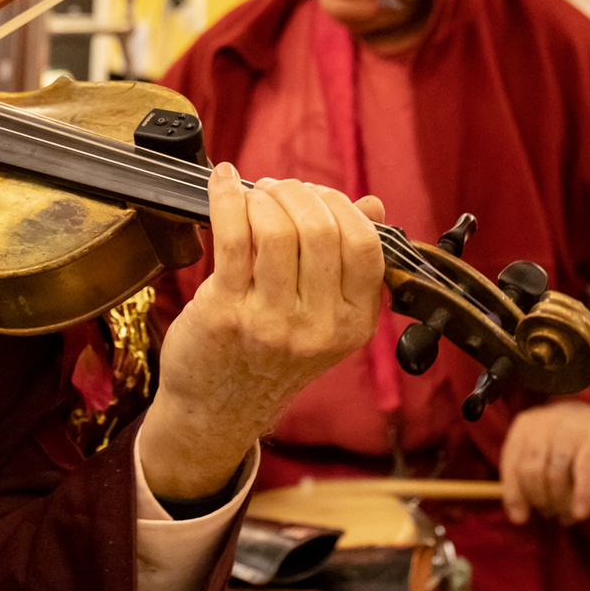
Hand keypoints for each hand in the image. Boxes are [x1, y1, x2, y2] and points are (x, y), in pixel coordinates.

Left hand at [138, 165, 384, 499]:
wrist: (217, 408)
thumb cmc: (267, 354)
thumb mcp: (323, 319)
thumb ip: (348, 262)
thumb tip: (372, 203)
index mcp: (353, 323)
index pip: (367, 244)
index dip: (340, 205)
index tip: (313, 194)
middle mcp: (319, 325)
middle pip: (322, 230)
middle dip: (296, 193)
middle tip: (276, 189)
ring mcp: (271, 321)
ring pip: (277, 230)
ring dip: (262, 197)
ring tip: (252, 195)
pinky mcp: (225, 311)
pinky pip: (232, 237)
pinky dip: (226, 198)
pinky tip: (221, 182)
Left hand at [499, 401, 589, 524]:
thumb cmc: (563, 442)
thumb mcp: (540, 452)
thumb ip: (527, 479)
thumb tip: (517, 517)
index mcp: (523, 428)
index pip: (511, 465)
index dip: (514, 494)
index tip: (520, 518)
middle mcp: (543, 426)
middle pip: (532, 471)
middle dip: (540, 499)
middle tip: (551, 514)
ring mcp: (569, 432)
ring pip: (556, 474)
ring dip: (559, 502)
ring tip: (566, 516)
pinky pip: (584, 473)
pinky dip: (581, 496)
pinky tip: (580, 513)